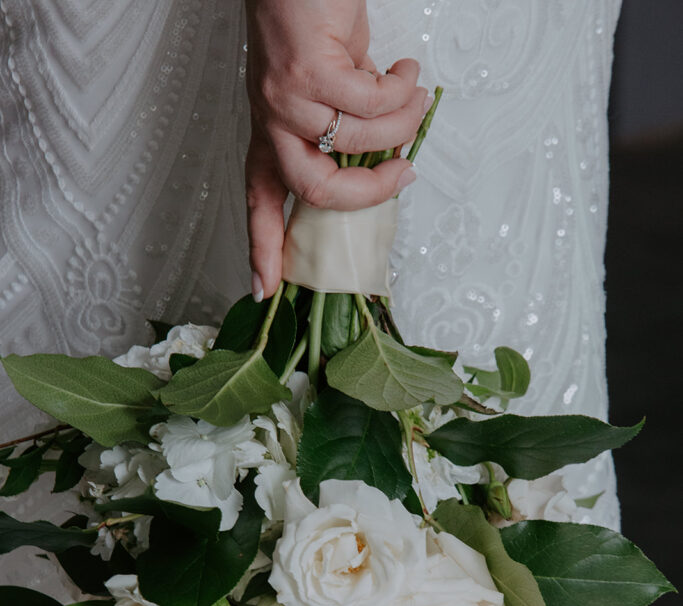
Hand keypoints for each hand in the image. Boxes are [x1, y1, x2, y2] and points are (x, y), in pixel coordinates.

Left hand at [245, 0, 426, 297]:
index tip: (265, 289)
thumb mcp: (325, 85)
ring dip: (400, 122)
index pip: (262, 201)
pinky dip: (399, 91)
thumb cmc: (312, 15)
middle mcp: (272, 120)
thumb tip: (384, 154)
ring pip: (356, 142)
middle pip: (317, 191)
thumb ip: (344, 123)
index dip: (263, 249)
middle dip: (371, 192)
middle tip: (403, 175)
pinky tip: (405, 72)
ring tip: (413, 94)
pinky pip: (369, 103)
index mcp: (272, 132)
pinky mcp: (308, 69)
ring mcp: (285, 98)